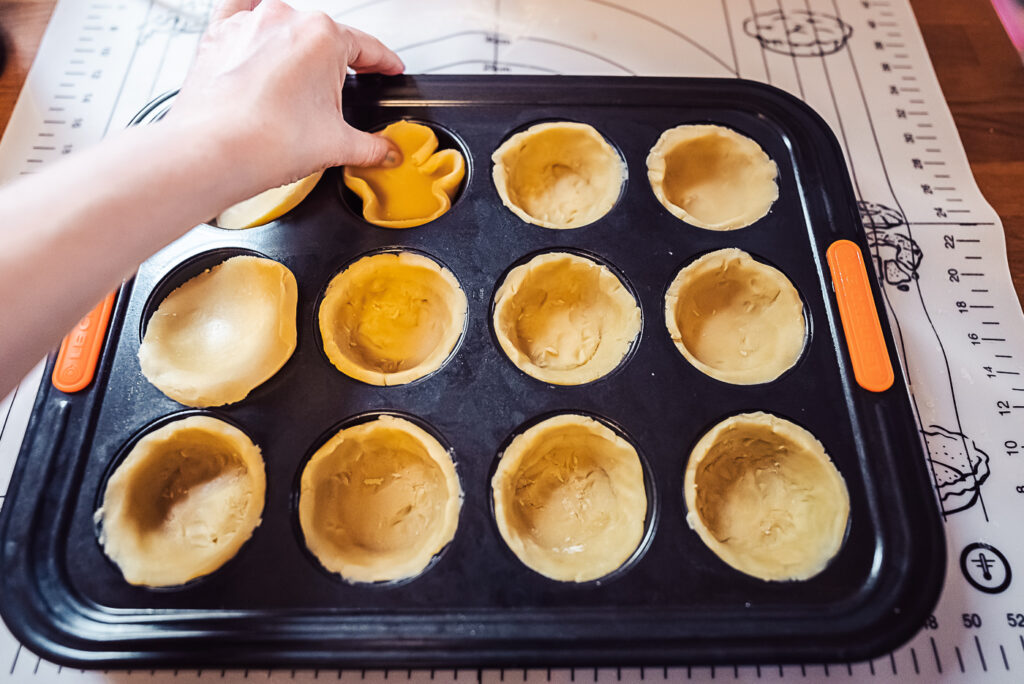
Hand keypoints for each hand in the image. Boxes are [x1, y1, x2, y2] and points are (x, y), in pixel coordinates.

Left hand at [168, 0, 403, 192]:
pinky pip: (237, 12)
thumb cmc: (265, 141)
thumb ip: (371, 146)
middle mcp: (285, 19)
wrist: (212, 153)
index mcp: (322, 36)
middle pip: (325, 38)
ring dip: (297, 51)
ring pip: (284, 28)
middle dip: (338, 65)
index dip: (384, 63)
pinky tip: (257, 35)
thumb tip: (384, 151)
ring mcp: (248, 24)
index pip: (367, 47)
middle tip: (343, 96)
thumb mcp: (337, 145)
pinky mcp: (219, 36)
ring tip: (298, 88)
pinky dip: (250, 21)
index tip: (388, 70)